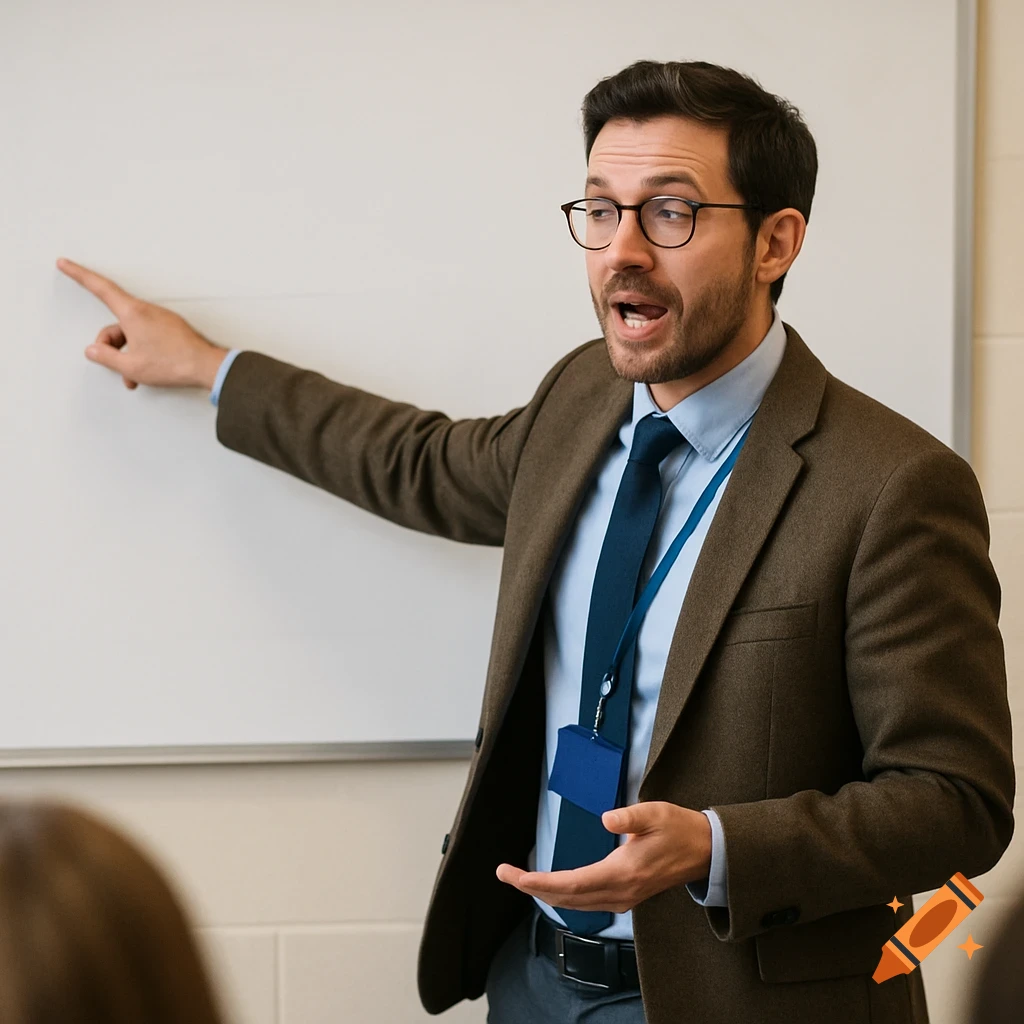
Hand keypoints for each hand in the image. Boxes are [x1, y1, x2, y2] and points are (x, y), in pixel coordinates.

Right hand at [56, 257, 228, 390]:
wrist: (207, 367)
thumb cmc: (174, 363)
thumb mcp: (130, 366)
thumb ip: (106, 357)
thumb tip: (93, 350)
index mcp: (133, 313)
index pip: (99, 287)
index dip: (79, 275)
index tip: (65, 263)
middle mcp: (146, 311)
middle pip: (115, 324)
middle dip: (111, 348)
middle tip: (119, 369)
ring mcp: (160, 319)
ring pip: (131, 334)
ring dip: (128, 356)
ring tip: (136, 376)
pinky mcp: (170, 328)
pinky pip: (147, 337)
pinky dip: (142, 353)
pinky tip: (148, 371)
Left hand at [496, 801, 711, 914]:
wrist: (705, 852)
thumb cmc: (679, 829)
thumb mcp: (656, 813)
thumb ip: (630, 816)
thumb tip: (605, 818)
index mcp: (623, 872)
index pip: (571, 884)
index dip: (539, 882)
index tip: (515, 875)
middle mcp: (620, 891)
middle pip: (567, 898)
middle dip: (533, 888)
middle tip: (505, 873)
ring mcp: (623, 897)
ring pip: (576, 904)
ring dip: (546, 894)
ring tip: (521, 879)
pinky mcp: (626, 896)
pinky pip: (587, 903)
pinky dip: (564, 897)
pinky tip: (554, 888)